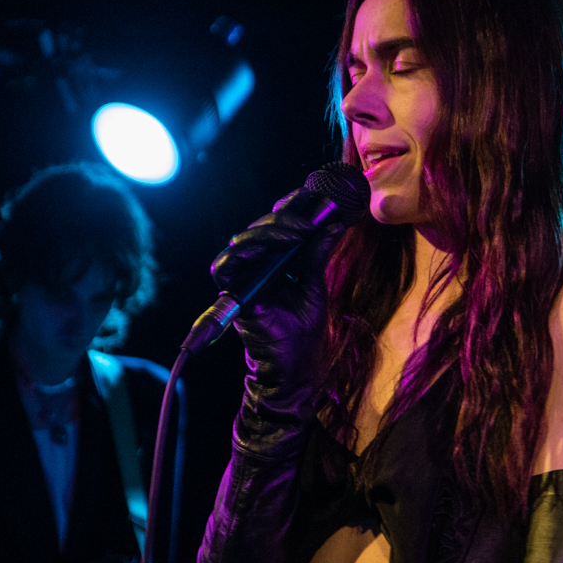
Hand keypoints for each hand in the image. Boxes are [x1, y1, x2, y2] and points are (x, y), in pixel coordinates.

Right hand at [211, 197, 347, 431]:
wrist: (294, 367)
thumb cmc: (302, 331)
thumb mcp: (315, 286)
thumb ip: (317, 256)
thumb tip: (335, 225)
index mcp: (273, 261)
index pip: (275, 225)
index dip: (289, 207)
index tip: (311, 196)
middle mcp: (253, 266)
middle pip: (259, 228)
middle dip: (284, 218)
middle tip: (311, 217)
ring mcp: (241, 278)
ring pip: (243, 240)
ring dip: (270, 231)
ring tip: (298, 232)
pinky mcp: (233, 294)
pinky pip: (227, 265)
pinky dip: (246, 251)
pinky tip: (272, 246)